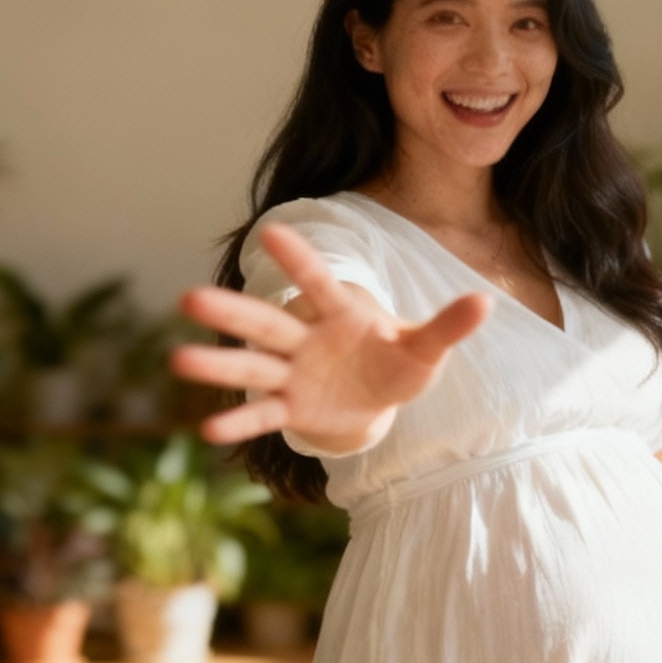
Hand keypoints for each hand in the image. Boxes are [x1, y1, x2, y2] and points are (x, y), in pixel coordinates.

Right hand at [169, 221, 491, 448]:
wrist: (375, 398)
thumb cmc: (397, 362)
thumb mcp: (424, 349)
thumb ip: (447, 327)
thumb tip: (486, 303)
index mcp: (340, 315)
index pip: (319, 284)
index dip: (300, 261)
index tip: (273, 230)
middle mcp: (306, 340)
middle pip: (267, 324)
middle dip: (233, 314)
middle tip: (187, 299)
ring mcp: (293, 375)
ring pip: (253, 368)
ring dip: (218, 367)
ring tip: (175, 362)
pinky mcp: (291, 408)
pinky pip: (262, 415)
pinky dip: (240, 424)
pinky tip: (207, 432)